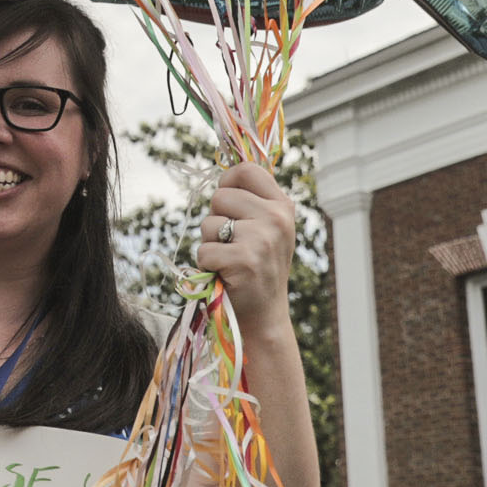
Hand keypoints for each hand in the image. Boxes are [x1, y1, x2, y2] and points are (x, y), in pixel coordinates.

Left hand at [196, 159, 299, 331]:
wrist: (263, 316)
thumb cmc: (256, 267)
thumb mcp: (264, 228)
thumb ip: (250, 200)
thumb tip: (225, 169)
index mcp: (282, 206)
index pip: (246, 169)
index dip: (227, 183)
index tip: (229, 206)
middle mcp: (277, 218)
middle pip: (220, 196)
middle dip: (216, 221)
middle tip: (232, 245)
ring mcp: (263, 239)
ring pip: (208, 224)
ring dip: (211, 245)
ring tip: (230, 261)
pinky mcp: (245, 260)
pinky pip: (204, 250)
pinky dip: (207, 265)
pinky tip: (226, 275)